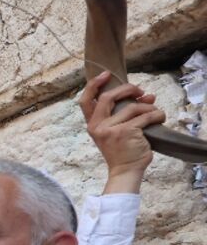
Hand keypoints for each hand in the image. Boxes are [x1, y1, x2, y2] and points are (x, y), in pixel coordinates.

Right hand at [79, 71, 162, 192]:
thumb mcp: (113, 131)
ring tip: (155, 112)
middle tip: (140, 91)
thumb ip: (123, 113)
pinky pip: (145, 116)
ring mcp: (110, 129)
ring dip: (149, 107)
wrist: (125, 170)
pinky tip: (160, 118)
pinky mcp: (126, 132)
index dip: (94, 85)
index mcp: (92, 125)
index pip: (85, 101)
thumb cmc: (121, 150)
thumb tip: (146, 95)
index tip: (106, 74)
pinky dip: (157, 114)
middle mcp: (97, 126)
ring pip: (133, 107)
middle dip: (128, 89)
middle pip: (109, 97)